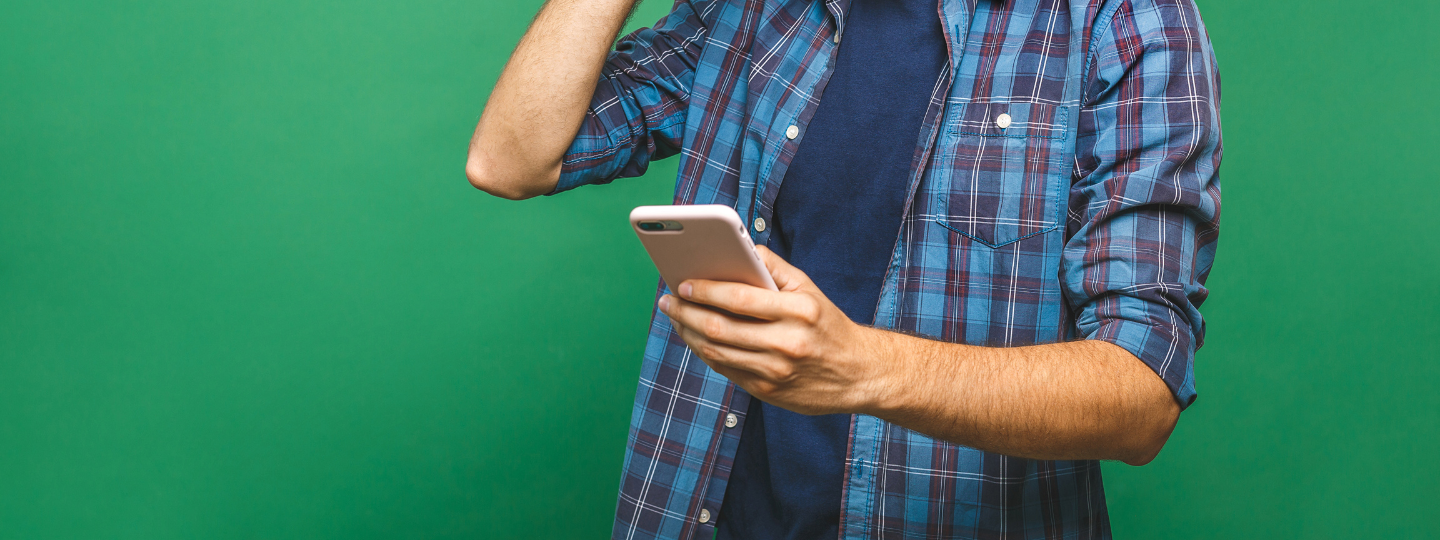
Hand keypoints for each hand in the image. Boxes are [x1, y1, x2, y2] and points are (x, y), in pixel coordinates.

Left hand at [657, 246, 895, 414]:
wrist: (858, 373)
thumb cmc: (828, 325)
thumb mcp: (810, 289)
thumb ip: (774, 267)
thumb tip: (739, 246)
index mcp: (799, 311)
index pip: (740, 298)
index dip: (706, 290)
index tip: (683, 282)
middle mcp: (787, 343)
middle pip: (721, 327)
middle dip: (687, 312)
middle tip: (668, 300)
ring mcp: (775, 371)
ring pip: (717, 351)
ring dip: (689, 333)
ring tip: (676, 317)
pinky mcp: (767, 391)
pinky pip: (725, 369)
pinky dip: (704, 352)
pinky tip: (694, 337)